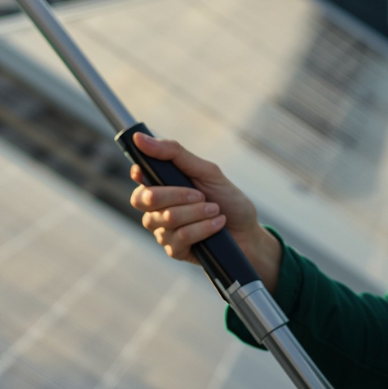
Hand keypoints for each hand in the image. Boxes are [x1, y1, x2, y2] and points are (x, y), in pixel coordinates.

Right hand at [128, 132, 280, 290]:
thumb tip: (139, 137)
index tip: (148, 171)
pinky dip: (204, 228)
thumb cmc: (227, 199)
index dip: (141, 173)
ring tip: (215, 210)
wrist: (248, 232)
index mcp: (163, 185)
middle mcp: (157, 209)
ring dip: (198, 212)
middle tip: (202, 195)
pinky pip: (180, 237)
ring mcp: (163, 231)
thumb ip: (174, 154)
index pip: (139, 176)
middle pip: (146, 199)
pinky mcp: (174, 251)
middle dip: (178, 194)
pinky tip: (217, 225)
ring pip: (167, 218)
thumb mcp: (206, 171)